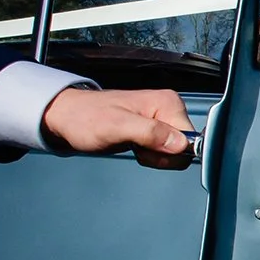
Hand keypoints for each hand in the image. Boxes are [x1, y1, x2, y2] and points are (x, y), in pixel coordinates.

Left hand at [41, 87, 193, 168]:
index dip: (170, 152)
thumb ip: (150, 133)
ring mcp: (162, 120)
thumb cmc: (86, 118)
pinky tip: (135, 146)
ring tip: (132, 144)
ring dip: (154, 157)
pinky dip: (149, 156)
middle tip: (137, 147)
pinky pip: (164, 153)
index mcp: (168, 103)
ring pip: (175, 153)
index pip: (191, 139)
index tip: (148, 149)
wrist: (68, 118)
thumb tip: (180, 144)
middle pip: (184, 148)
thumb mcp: (117, 127)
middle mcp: (169, 109)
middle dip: (161, 156)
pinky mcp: (155, 130)